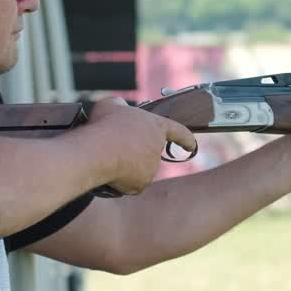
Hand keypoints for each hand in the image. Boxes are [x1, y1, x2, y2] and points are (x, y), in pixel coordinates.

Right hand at [77, 97, 195, 194]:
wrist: (99, 150)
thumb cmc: (106, 125)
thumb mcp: (112, 105)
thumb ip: (120, 106)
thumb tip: (120, 109)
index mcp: (156, 127)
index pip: (178, 132)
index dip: (185, 138)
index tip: (192, 146)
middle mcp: (157, 148)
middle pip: (148, 152)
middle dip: (134, 151)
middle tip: (114, 147)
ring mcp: (151, 168)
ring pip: (137, 169)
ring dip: (125, 165)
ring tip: (107, 157)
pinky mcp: (141, 184)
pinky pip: (129, 183)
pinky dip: (120, 180)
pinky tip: (109, 171)